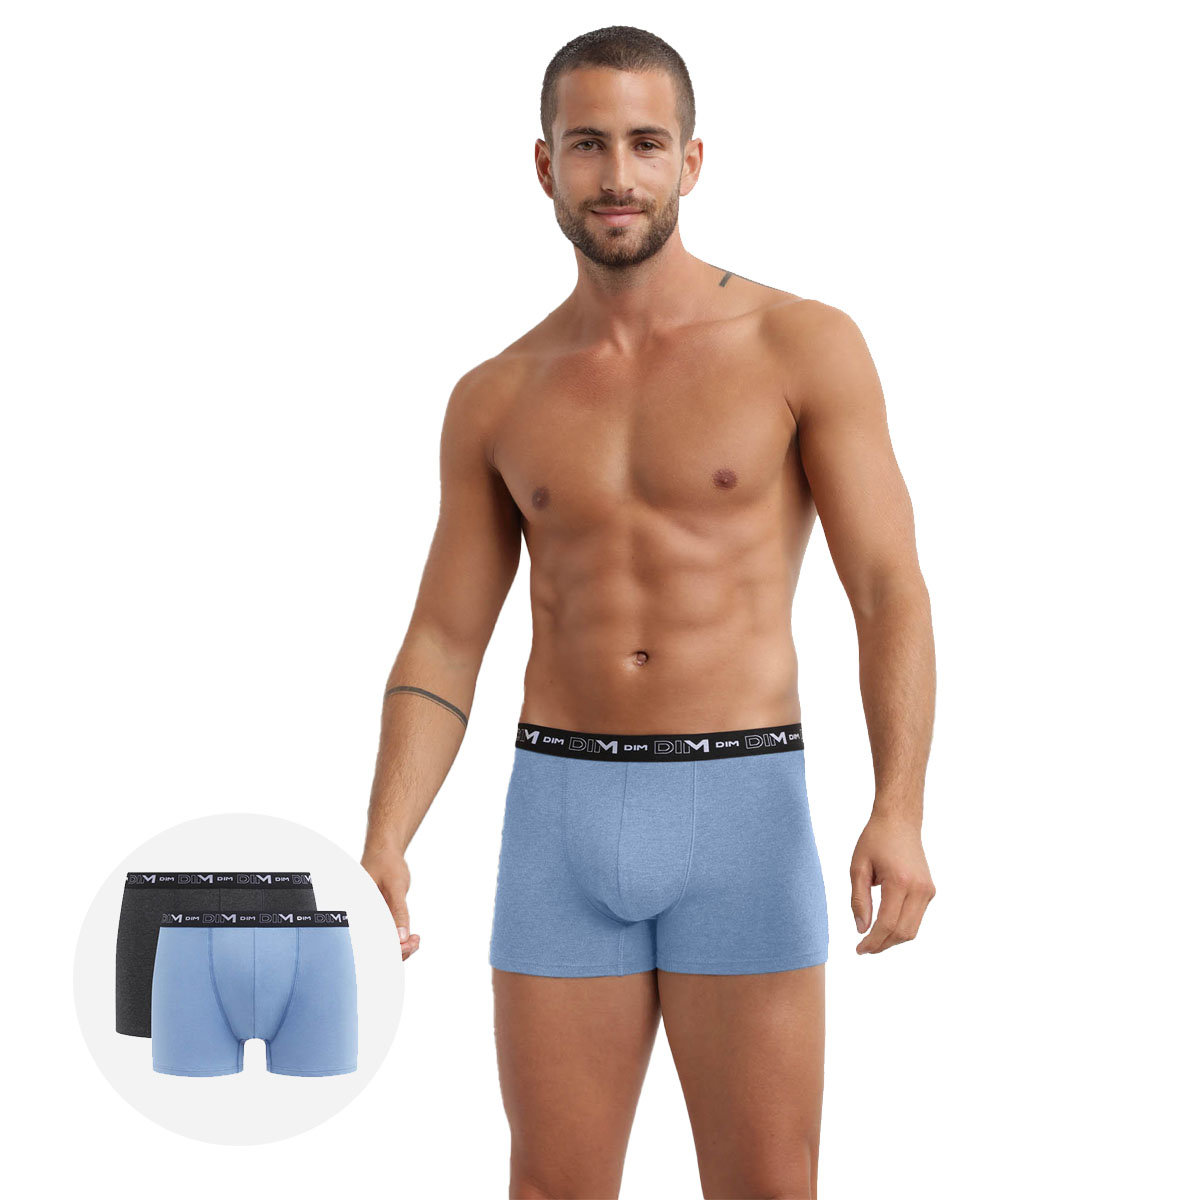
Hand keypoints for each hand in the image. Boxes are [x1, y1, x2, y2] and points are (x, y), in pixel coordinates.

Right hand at [362, 847, 420, 960]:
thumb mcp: (395, 886)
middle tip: (415, 942)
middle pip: (376, 945)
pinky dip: (400, 940)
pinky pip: (388, 934)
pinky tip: (413, 938)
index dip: (389, 948)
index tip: (407, 945)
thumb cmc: (386, 863)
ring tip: (416, 940)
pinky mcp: (379, 917)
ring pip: (383, 942)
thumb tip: (402, 937)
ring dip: (400, 947)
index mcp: (359, 909)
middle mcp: (362, 916)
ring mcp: (371, 917)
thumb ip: (398, 911)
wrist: (385, 851)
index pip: (371, 938)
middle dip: (397, 950)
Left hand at [849, 811, 935, 953]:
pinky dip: (901, 928)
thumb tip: (862, 929)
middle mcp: (919, 889)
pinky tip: (885, 927)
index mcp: (899, 881)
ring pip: (912, 930)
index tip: (858, 950)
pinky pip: (916, 919)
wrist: (900, 822)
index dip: (873, 941)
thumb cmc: (875, 840)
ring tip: (873, 940)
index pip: (887, 924)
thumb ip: (859, 900)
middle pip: (903, 932)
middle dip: (882, 945)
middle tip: (864, 949)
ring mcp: (928, 890)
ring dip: (892, 940)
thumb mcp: (858, 867)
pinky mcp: (930, 891)